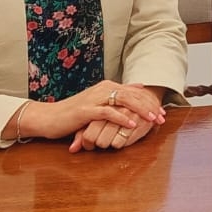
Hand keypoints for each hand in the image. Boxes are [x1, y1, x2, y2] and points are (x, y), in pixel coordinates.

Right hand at [14, 80, 164, 147]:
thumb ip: (117, 97)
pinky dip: (122, 118)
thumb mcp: (98, 104)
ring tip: (153, 119)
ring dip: (140, 110)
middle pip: (133, 95)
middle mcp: (103, 89)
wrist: (48, 117)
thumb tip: (138, 87)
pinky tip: (132, 124)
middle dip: (150, 106)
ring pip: (124, 101)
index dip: (150, 101)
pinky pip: (108, 112)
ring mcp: (94, 98)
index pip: (134, 92)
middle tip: (162, 117)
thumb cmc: (74, 113)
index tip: (163, 112)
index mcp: (107, 86)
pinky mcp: (86, 110)